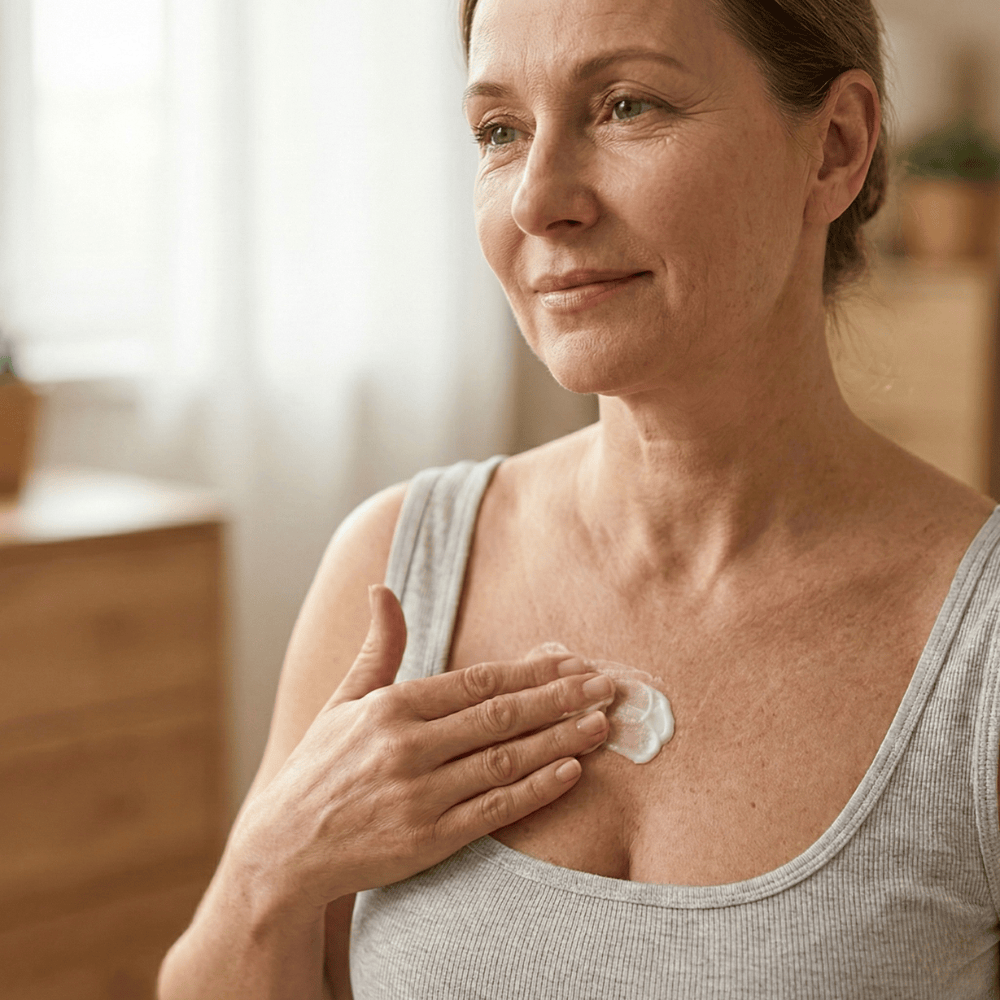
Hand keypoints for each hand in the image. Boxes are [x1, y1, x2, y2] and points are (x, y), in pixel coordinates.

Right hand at [229, 585, 611, 914]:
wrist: (282, 850)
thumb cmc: (319, 768)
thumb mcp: (343, 701)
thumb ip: (378, 648)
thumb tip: (382, 588)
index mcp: (391, 706)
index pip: (478, 680)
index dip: (531, 670)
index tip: (572, 661)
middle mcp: (407, 746)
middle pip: (500, 715)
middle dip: (559, 698)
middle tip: (606, 686)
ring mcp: (419, 795)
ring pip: (505, 760)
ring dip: (559, 739)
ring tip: (600, 723)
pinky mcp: (427, 841)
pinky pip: (494, 810)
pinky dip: (536, 790)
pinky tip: (570, 772)